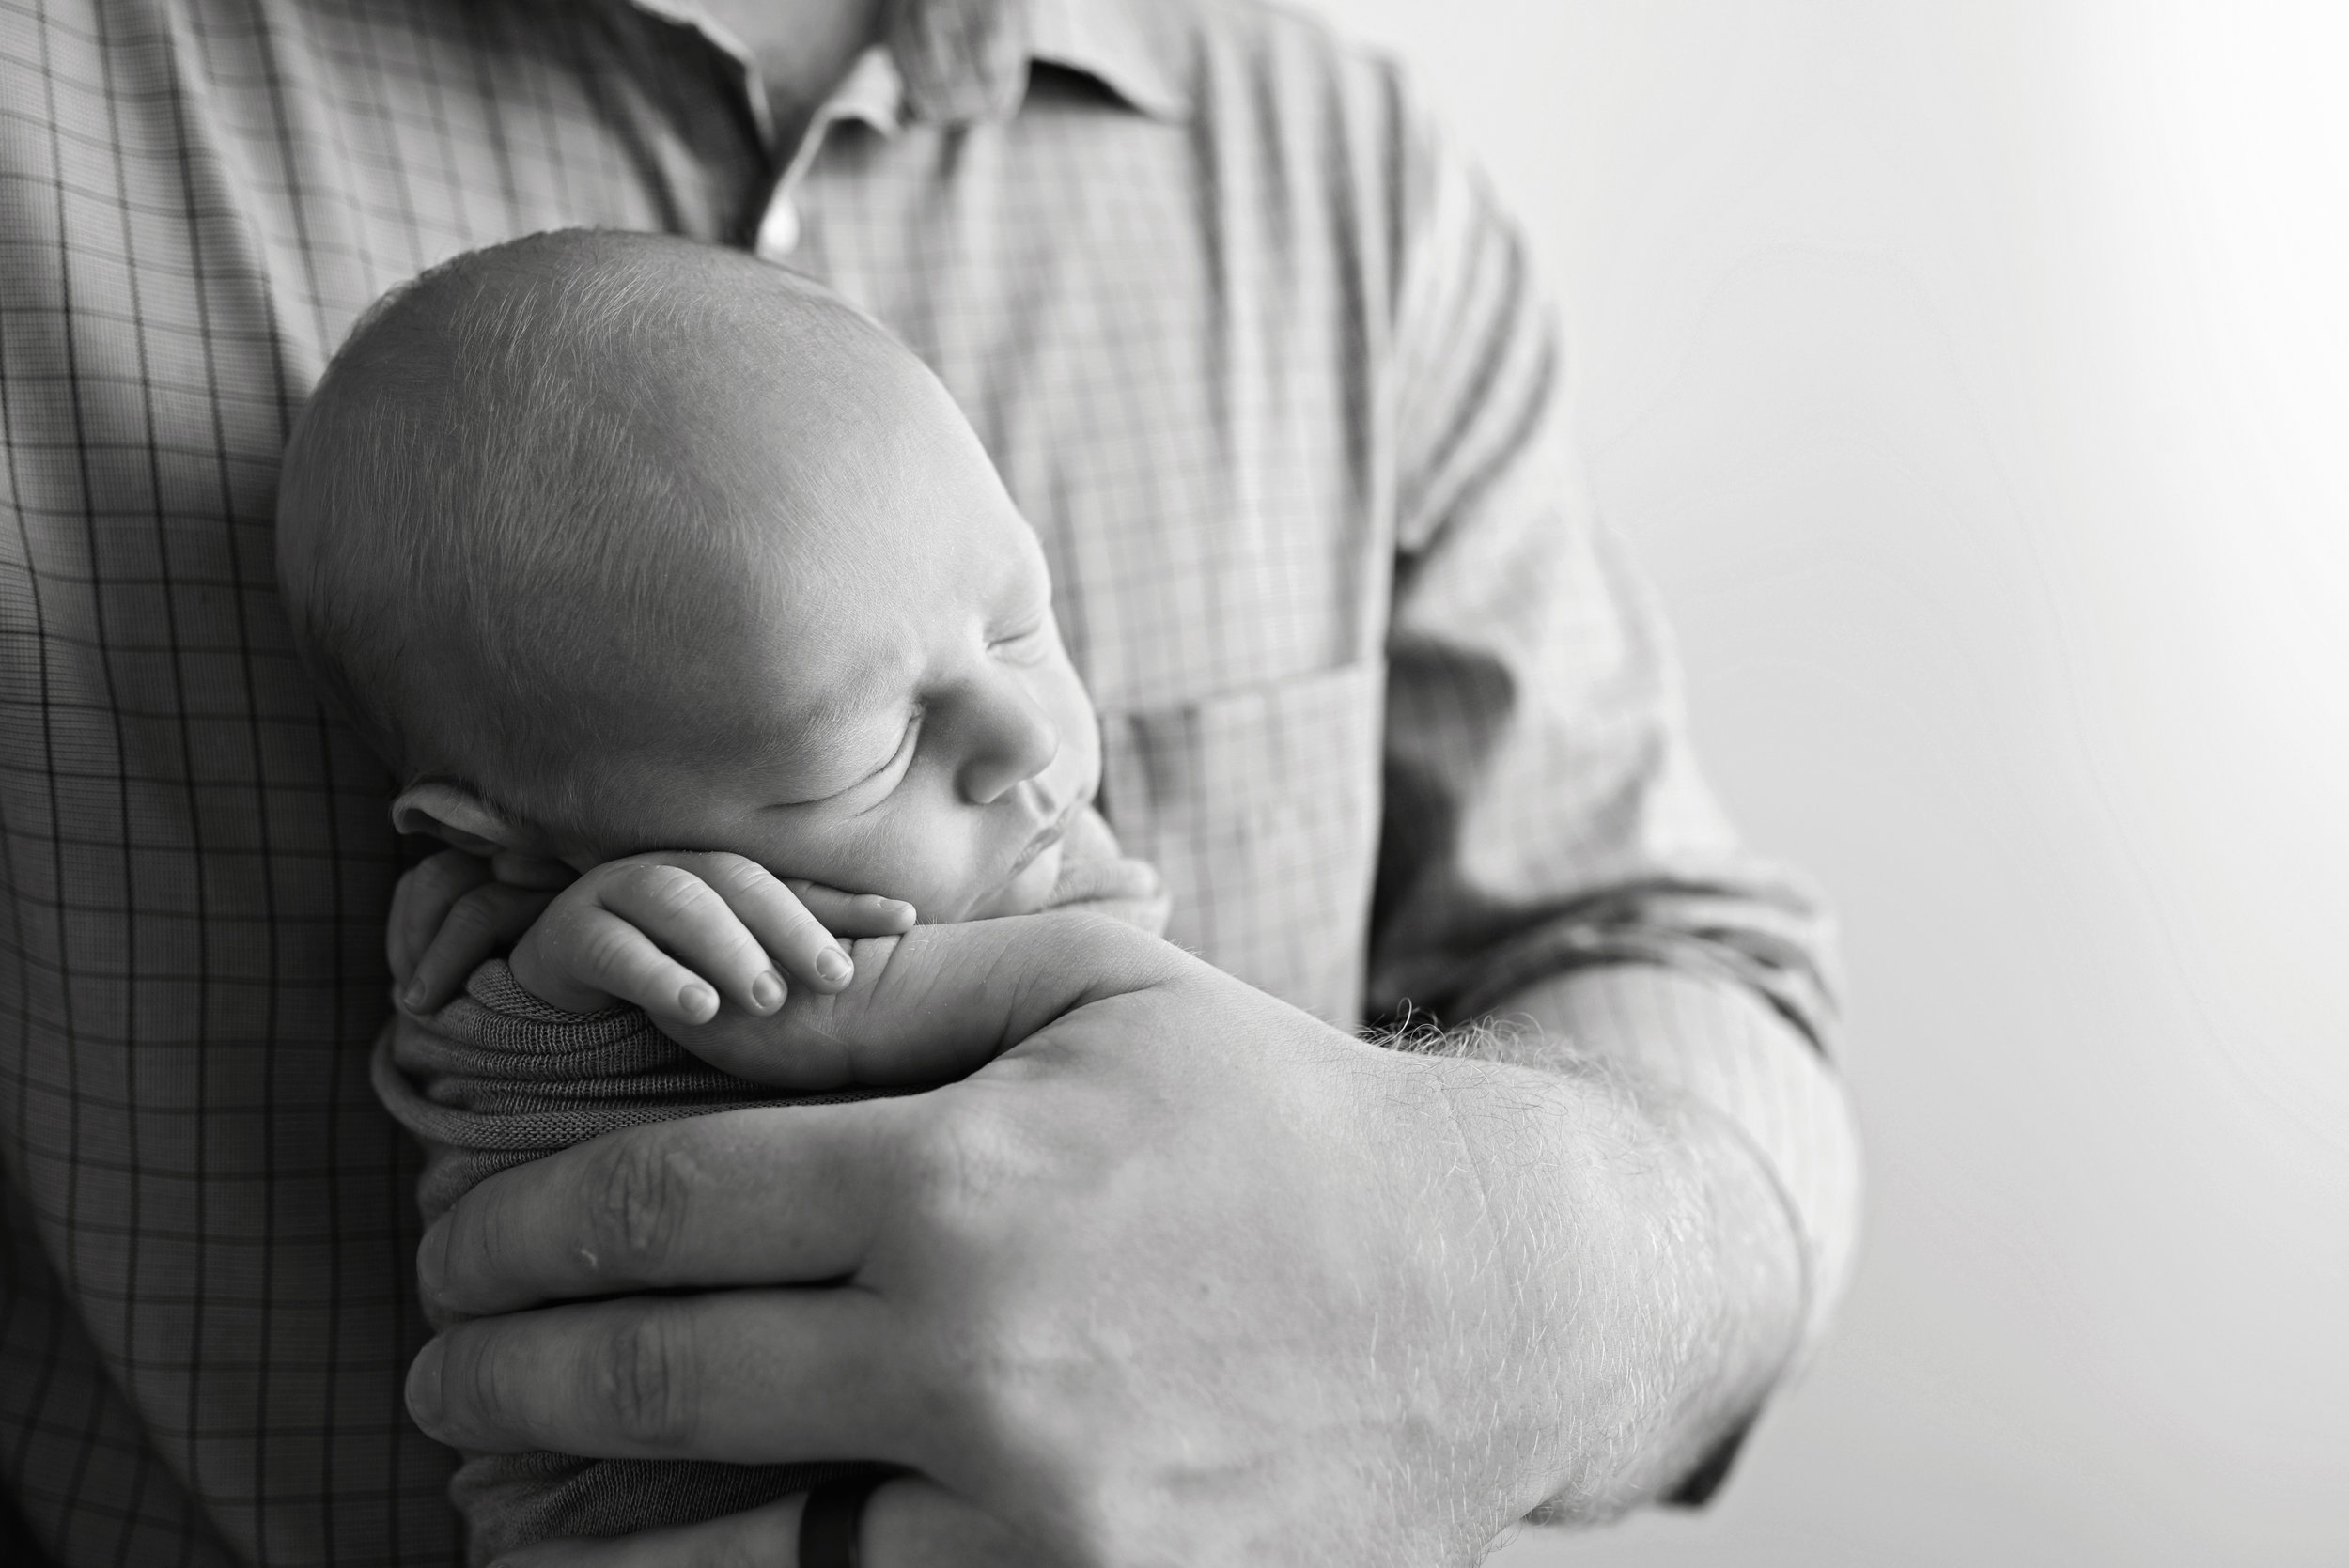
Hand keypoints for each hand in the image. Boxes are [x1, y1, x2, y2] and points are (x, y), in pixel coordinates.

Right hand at [390, 848, 913, 1027]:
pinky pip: (614, 947)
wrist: (555, 1003)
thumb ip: (798, 958)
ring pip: (678, 902)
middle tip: (836, 978)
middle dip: (791, 927)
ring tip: (766, 998)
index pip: (794, 884)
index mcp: (719, 878)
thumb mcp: (736, 974)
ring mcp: (615, 894)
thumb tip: (903, 939)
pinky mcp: (567, 933)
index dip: (849, 901)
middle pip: (739, 883)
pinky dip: (658, 976)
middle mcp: (672, 871)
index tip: (908, 921)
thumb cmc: (666, 982)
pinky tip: (697, 1010)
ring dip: (728, 947)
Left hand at [404, 916, 1803, 1564]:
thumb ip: (887, 999)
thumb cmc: (1279, 1121)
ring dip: (576, 1535)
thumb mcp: (1101, 997)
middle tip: (438, 1357)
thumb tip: (695, 1011)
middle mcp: (981, 1363)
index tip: (459, 1236)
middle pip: (655, 1376)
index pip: (665, 1204)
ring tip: (499, 1500)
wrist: (1493, 1299)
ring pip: (726, 1561)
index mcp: (970, 1182)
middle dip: (500, 1366)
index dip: (523, 1222)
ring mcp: (1035, 1521)